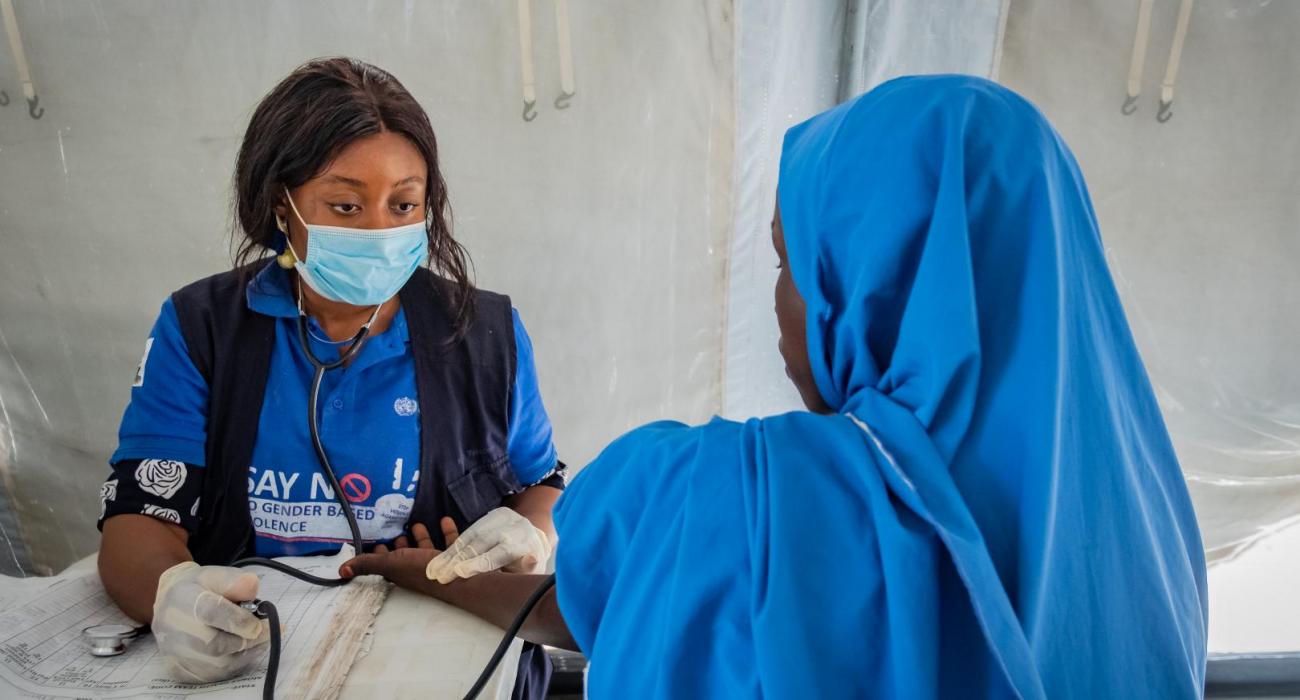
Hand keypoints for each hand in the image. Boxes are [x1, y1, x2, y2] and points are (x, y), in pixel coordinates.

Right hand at [151, 562, 270, 682]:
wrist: (169, 606)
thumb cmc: (197, 589)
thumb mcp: (214, 575)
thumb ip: (234, 580)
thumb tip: (252, 585)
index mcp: (183, 599)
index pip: (210, 612)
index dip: (239, 620)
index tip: (258, 622)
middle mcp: (175, 630)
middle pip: (214, 645)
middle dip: (247, 639)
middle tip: (269, 630)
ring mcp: (175, 654)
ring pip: (217, 664)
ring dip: (246, 652)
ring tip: (260, 638)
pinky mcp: (180, 671)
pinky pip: (214, 675)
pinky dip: (236, 664)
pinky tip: (246, 650)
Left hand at [340, 520, 456, 592]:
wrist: (459, 577)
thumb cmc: (423, 571)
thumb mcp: (391, 564)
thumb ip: (367, 564)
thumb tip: (340, 571)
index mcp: (402, 573)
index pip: (386, 565)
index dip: (378, 555)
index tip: (375, 543)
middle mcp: (418, 570)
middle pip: (406, 557)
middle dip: (400, 545)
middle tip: (395, 532)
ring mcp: (437, 564)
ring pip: (426, 549)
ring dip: (421, 537)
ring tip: (417, 524)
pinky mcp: (454, 558)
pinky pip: (449, 543)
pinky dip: (447, 531)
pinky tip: (445, 520)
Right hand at [425, 507, 550, 583]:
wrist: (536, 534)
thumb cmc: (529, 562)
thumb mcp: (533, 570)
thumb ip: (527, 569)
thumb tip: (530, 560)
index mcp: (521, 545)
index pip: (498, 554)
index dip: (478, 563)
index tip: (459, 572)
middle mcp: (509, 529)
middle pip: (479, 544)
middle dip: (456, 560)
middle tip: (437, 575)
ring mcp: (499, 520)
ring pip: (469, 536)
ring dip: (448, 553)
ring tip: (432, 568)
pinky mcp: (491, 517)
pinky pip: (468, 532)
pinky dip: (452, 544)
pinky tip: (437, 557)